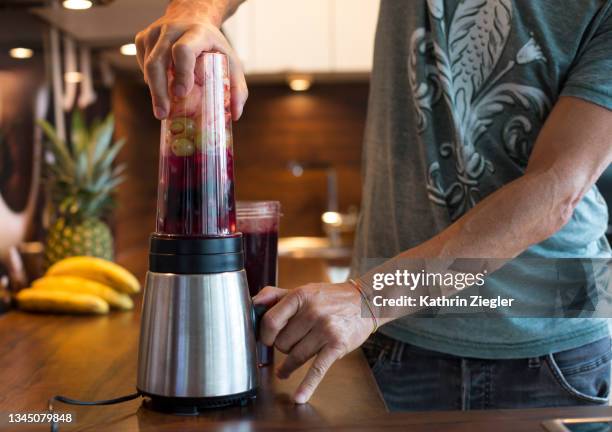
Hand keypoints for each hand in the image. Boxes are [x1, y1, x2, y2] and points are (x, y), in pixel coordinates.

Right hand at [135, 0, 247, 119]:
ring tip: (162, 109)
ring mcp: (154, 33)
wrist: (192, 16)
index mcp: (196, 33)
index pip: (183, 50)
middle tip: (163, 114)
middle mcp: (172, 29)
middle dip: (159, 91)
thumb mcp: (230, 60)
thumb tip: (236, 114)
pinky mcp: (143, 38)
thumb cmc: (211, 44)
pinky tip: (162, 87)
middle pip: (158, 62)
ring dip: (154, 90)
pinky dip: (151, 81)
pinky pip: (143, 64)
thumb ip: (237, 87)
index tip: (181, 93)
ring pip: (148, 65)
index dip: (181, 72)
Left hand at [253, 282, 372, 403]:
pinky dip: (307, 386)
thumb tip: (253, 304)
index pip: (270, 321)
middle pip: (282, 343)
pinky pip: (317, 369)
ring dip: (290, 364)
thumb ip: (275, 295)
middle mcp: (312, 311)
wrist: (366, 301)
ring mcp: (325, 329)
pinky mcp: (336, 345)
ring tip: (287, 368)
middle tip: (292, 343)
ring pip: (295, 357)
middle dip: (283, 347)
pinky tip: (299, 396)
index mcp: (300, 296)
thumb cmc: (331, 298)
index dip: (265, 335)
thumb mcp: (304, 290)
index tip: (266, 340)